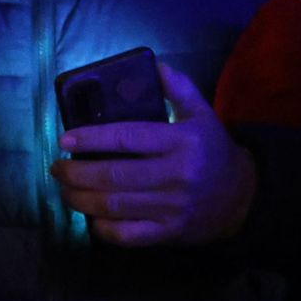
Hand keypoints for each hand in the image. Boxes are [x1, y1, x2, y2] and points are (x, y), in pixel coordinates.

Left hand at [51, 63, 256, 245]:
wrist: (243, 198)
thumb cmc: (213, 152)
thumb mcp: (203, 115)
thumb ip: (180, 90)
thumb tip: (156, 66)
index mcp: (181, 142)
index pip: (128, 138)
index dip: (92, 139)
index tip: (65, 139)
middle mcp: (176, 175)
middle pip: (114, 175)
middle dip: (76, 172)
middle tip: (57, 167)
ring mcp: (172, 208)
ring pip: (114, 206)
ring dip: (80, 198)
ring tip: (64, 188)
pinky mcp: (169, 233)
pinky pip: (126, 234)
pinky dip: (102, 227)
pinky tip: (89, 216)